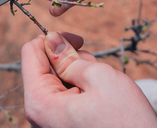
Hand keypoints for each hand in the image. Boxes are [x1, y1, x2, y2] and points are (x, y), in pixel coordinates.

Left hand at [21, 32, 156, 127]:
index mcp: (40, 103)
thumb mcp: (98, 78)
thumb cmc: (126, 121)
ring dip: (79, 73)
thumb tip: (50, 38)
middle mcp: (38, 115)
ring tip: (100, 87)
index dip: (53, 39)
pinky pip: (64, 94)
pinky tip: (98, 96)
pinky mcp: (62, 124)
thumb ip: (67, 57)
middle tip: (95, 69)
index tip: (78, 40)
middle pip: (44, 66)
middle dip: (70, 59)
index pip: (30, 53)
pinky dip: (81, 87)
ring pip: (57, 79)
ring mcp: (50, 122)